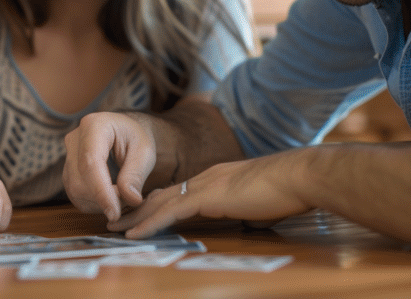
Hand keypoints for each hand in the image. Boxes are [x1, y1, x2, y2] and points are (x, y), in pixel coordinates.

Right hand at [62, 112, 156, 221]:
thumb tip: (130, 199)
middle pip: (80, 180)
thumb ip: (136, 174)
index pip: (90, 163)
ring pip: (75, 191)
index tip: (114, 213)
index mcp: (94, 126)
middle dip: (104, 198)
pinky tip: (110, 195)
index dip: (101, 191)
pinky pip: (75, 196)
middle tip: (129, 198)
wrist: (126, 135)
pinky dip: (94, 204)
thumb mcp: (144, 152)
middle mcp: (74, 139)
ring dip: (100, 203)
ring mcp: (67, 156)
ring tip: (122, 194)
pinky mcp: (67, 172)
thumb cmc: (136, 139)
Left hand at [107, 151, 310, 238]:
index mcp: (215, 180)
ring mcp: (203, 186)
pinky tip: (134, 233)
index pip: (178, 192)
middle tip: (115, 219)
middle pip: (161, 196)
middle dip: (137, 209)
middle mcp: (204, 179)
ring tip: (114, 227)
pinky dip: (149, 223)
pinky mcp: (206, 197)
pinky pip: (169, 212)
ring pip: (159, 203)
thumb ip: (249, 210)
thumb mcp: (261, 203)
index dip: (157, 203)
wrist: (296, 177)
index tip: (139, 214)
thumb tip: (251, 222)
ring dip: (135, 216)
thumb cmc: (287, 191)